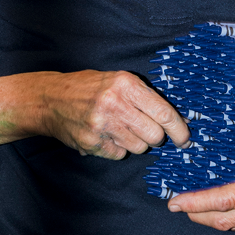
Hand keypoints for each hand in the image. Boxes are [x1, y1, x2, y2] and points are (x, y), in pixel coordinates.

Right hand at [39, 69, 191, 159]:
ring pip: (139, 147)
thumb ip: (144, 96)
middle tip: (146, 131)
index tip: (185, 139)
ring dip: (136, 143)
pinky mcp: (91, 142)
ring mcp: (102, 125)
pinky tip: (107, 136)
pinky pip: (120, 154)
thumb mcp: (117, 80)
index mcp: (126, 85)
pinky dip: (118, 149)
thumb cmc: (89, 88)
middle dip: (155, 137)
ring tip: (121, 129)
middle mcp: (115, 104)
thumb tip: (176, 120)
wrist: (49, 99)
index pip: (164, 113)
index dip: (179, 129)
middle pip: (155, 135)